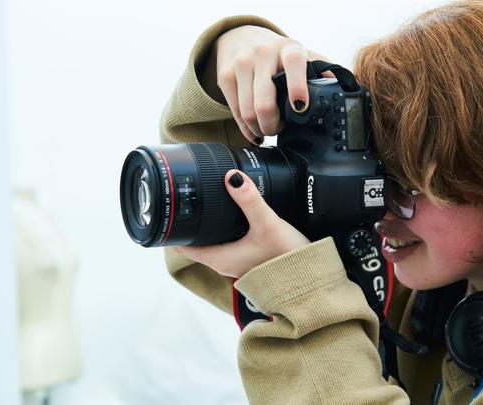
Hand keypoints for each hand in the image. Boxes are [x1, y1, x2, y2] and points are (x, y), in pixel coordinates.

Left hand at [174, 169, 310, 277]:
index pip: (182, 246)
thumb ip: (249, 199)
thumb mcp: (266, 224)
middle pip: (197, 242)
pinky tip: (239, 216)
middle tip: (190, 198)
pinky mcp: (251, 260)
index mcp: (219, 258)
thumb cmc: (286, 258)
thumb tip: (233, 176)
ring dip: (210, 226)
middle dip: (192, 222)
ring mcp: (238, 263)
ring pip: (214, 243)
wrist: (310, 279)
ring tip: (212, 202)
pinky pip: (231, 243)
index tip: (171, 208)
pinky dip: (227, 230)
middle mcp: (224, 263)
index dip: (173, 229)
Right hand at [213, 25, 331, 143]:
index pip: (294, 64)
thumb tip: (348, 89)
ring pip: (248, 113)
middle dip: (274, 126)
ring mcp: (241, 65)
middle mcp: (263, 54)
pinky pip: (235, 113)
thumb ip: (322, 69)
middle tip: (280, 129)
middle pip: (264, 103)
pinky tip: (255, 130)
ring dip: (260, 129)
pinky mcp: (224, 76)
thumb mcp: (301, 55)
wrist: (239, 36)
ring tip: (268, 129)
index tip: (301, 107)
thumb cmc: (277, 53)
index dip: (297, 87)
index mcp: (289, 48)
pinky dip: (246, 129)